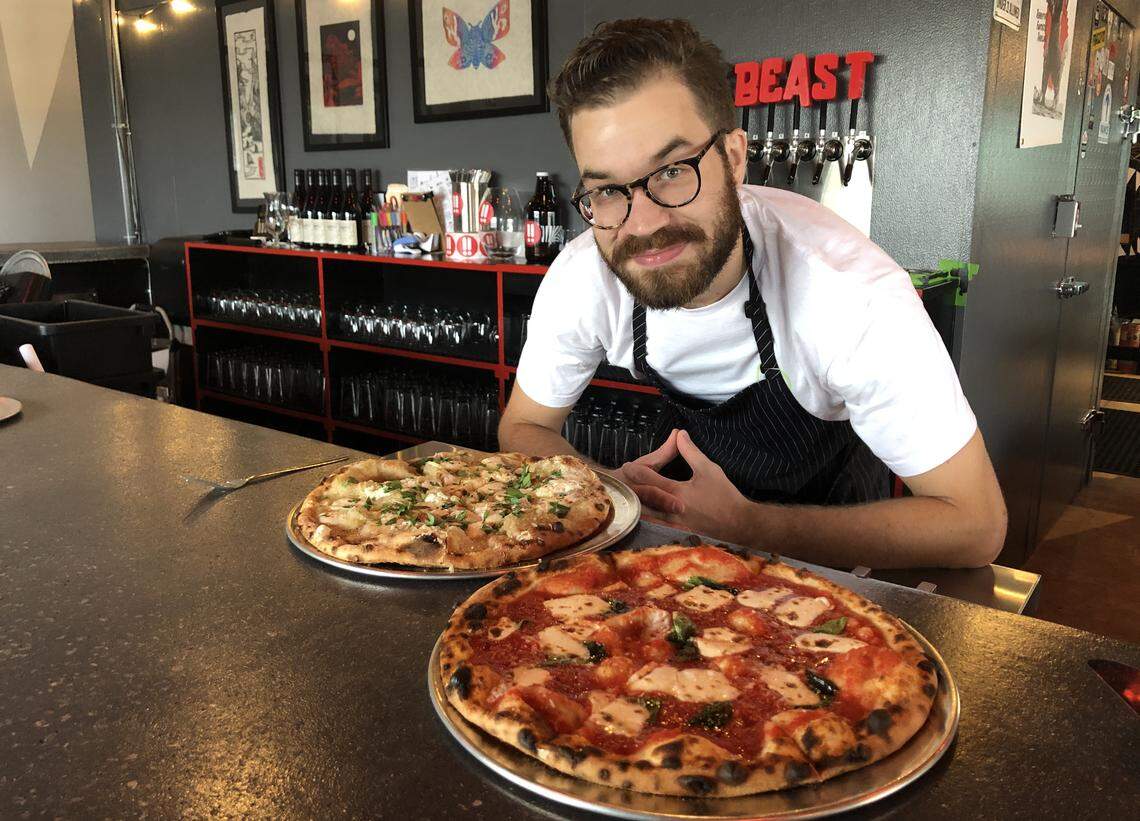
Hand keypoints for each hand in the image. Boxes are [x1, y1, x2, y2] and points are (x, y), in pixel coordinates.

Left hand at [620, 430, 751, 542]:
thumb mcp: (708, 469)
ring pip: (646, 516)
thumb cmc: (724, 495)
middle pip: (642, 500)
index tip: (626, 465)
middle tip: (619, 483)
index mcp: (676, 492)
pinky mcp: (677, 534)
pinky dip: (648, 523)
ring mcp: (672, 525)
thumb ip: (690, 452)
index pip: (648, 479)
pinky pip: (656, 528)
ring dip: (636, 508)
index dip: (636, 471)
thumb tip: (679, 434)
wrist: (739, 524)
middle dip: (630, 490)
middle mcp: (670, 510)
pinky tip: (642, 520)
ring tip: (624, 501)